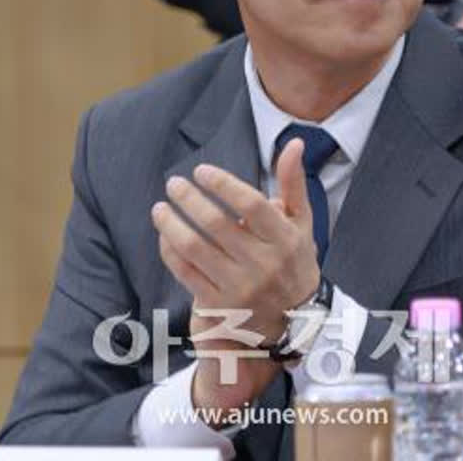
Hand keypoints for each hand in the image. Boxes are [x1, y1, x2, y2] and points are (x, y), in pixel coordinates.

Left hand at [152, 138, 320, 407]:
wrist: (295, 318)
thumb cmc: (294, 258)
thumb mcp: (302, 221)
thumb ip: (293, 183)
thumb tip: (294, 143)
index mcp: (285, 239)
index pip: (250, 204)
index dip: (222, 183)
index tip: (201, 170)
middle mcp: (264, 264)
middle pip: (217, 224)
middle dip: (189, 199)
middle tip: (174, 183)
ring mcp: (240, 288)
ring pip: (195, 249)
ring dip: (171, 224)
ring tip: (160, 207)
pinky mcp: (220, 306)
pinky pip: (185, 273)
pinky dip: (170, 251)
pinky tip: (165, 235)